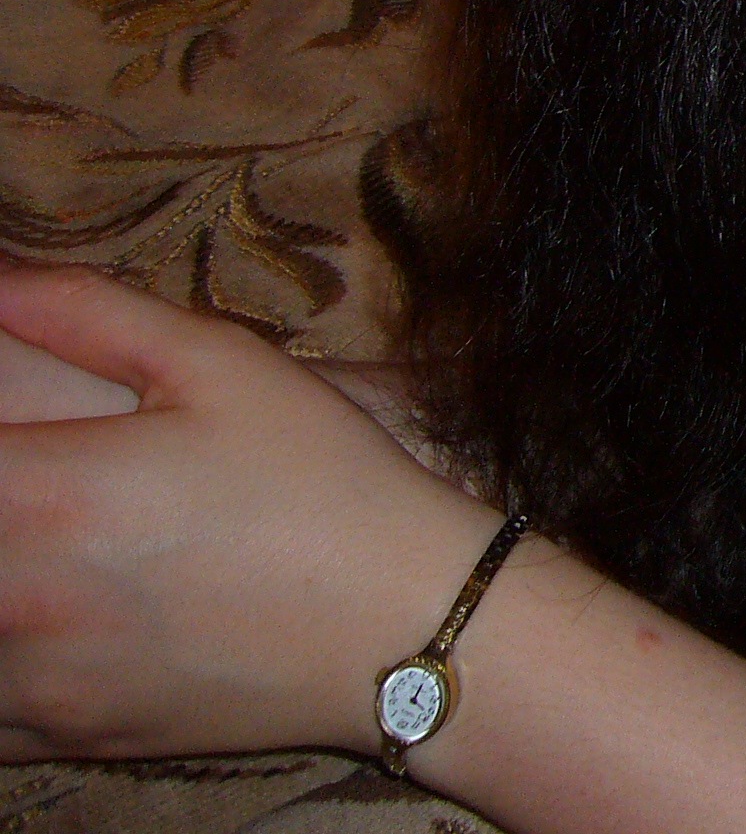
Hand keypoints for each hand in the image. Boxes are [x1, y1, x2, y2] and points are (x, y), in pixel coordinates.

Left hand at [0, 265, 501, 761]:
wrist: (404, 623)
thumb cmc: (325, 482)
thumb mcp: (223, 365)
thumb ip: (85, 312)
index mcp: (40, 495)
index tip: (25, 429)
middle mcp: (10, 599)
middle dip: (4, 493)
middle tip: (50, 471)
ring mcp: (28, 681)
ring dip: (1, 571)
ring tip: (59, 537)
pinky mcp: (60, 734)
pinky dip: (2, 648)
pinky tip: (56, 613)